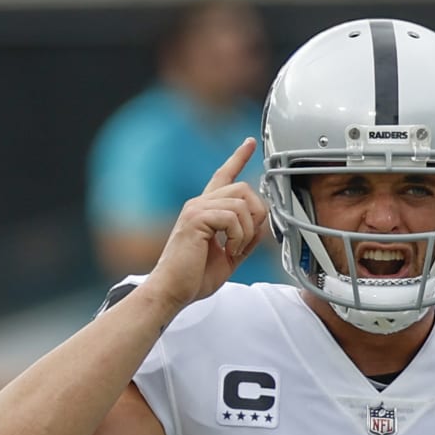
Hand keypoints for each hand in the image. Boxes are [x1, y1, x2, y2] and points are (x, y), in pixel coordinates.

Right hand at [142, 137, 269, 312]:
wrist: (172, 291)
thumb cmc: (193, 278)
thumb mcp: (230, 255)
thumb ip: (245, 237)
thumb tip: (262, 225)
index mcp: (206, 210)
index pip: (223, 176)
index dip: (237, 158)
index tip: (248, 143)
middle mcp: (199, 204)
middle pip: (243, 189)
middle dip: (256, 215)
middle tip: (246, 240)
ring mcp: (196, 209)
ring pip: (241, 203)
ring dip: (246, 232)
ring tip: (233, 250)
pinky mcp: (195, 218)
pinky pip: (232, 217)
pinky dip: (237, 237)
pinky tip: (228, 251)